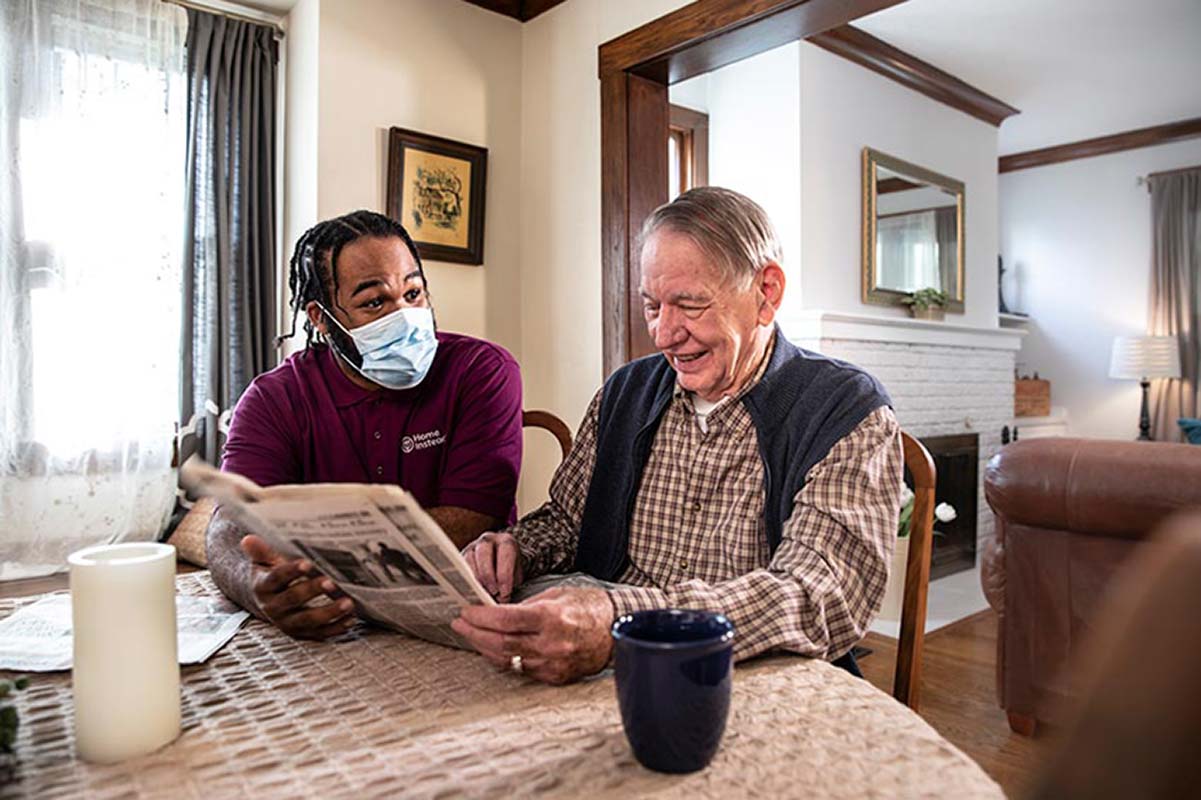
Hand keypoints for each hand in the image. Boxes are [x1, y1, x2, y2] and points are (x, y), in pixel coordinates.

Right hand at [240, 535, 356, 639]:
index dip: (291, 571)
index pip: (277, 578)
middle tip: (331, 583)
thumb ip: (259, 551)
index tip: (307, 563)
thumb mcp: (263, 562)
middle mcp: (273, 608)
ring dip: (329, 613)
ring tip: (348, 603)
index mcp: (264, 587)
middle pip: (293, 599)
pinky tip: (351, 619)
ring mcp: (288, 622)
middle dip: (312, 591)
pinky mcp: (302, 633)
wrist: (265, 601)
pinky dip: (336, 628)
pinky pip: (319, 633)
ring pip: (308, 620)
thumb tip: (248, 539)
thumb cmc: (269, 575)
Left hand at [451, 587, 613, 683]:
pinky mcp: (555, 677)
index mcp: (551, 618)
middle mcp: (551, 643)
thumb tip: (495, 612)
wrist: (616, 630)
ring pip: (507, 659)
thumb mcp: (556, 595)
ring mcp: (553, 663)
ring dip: (485, 647)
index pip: (505, 619)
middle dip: (474, 633)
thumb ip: (525, 606)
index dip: (480, 616)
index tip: (466, 611)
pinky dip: (506, 658)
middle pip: (500, 643)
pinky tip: (496, 648)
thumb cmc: (587, 608)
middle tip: (460, 624)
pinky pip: (522, 669)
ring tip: (473, 635)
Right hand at [461, 532, 523, 601]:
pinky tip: (473, 591)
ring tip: (483, 594)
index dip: (505, 575)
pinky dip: (466, 580)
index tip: (505, 593)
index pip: (505, 555)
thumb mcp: (515, 575)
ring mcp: (472, 547)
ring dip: (476, 579)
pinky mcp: (461, 556)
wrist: (499, 562)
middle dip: (488, 576)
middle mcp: (488, 540)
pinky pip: (460, 567)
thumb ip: (510, 585)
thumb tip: (501, 600)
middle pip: (484, 554)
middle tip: (493, 593)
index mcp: (506, 542)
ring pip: (470, 560)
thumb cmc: (509, 570)